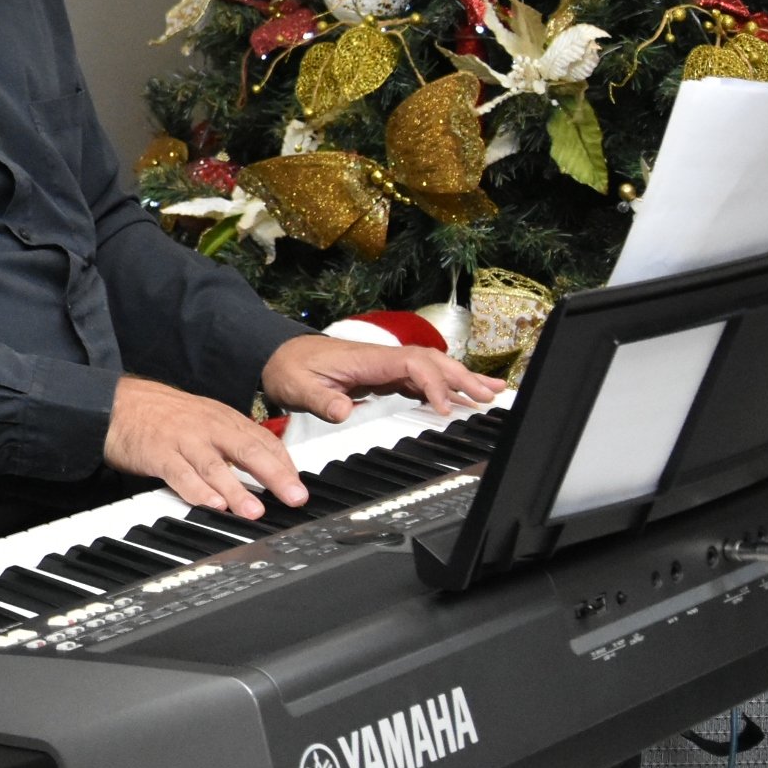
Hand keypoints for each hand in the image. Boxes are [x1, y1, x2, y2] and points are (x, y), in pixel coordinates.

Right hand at [103, 375, 308, 519]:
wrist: (116, 404)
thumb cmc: (161, 415)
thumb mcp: (204, 419)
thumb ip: (232, 440)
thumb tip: (264, 464)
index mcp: (223, 420)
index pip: (263, 441)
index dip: (284, 465)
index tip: (299, 487)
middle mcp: (208, 428)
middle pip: (248, 451)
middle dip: (275, 476)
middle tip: (294, 497)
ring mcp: (183, 441)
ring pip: (216, 466)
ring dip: (238, 490)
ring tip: (255, 511)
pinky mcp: (158, 454)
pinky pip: (180, 474)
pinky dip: (197, 490)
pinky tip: (212, 504)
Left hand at [260, 334, 504, 424]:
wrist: (275, 356)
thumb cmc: (288, 368)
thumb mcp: (298, 387)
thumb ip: (321, 400)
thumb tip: (343, 412)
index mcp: (366, 358)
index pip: (412, 365)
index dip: (433, 383)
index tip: (444, 407)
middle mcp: (381, 359)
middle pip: (431, 362)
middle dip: (462, 377)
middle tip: (489, 395)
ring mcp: (383, 366)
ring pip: (430, 368)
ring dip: (460, 379)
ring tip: (491, 392)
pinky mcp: (382, 376)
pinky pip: (419, 379)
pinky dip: (443, 386)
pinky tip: (461, 397)